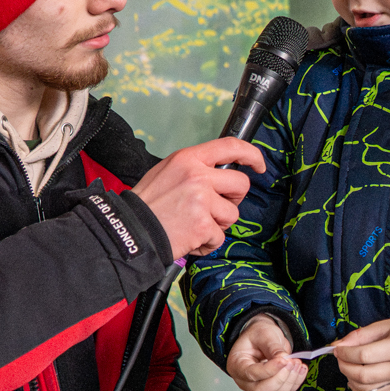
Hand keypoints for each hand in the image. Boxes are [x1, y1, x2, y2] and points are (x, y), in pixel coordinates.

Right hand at [131, 138, 264, 259]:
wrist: (130, 230)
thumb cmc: (148, 205)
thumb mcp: (167, 172)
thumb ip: (194, 170)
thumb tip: (220, 175)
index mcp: (188, 158)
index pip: (230, 146)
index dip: (251, 154)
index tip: (259, 165)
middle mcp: (197, 175)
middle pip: (241, 184)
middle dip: (234, 200)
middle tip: (216, 209)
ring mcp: (202, 199)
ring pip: (232, 214)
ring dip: (218, 225)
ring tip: (194, 226)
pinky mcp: (204, 224)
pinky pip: (220, 237)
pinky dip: (207, 243)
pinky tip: (189, 239)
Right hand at [225, 314, 306, 390]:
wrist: (263, 339)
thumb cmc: (258, 335)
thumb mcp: (264, 334)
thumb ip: (273, 347)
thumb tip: (284, 359)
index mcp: (237, 365)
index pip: (252, 374)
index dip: (270, 369)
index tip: (284, 360)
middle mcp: (244, 381)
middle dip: (280, 379)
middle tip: (292, 362)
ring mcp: (257, 388)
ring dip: (289, 382)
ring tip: (297, 363)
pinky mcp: (270, 390)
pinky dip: (295, 383)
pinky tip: (300, 369)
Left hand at [333, 318, 389, 390]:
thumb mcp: (383, 327)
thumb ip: (359, 335)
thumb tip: (337, 345)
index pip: (364, 354)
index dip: (345, 353)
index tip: (337, 349)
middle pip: (363, 375)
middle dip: (345, 367)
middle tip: (340, 359)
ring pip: (366, 390)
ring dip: (350, 379)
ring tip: (349, 368)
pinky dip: (359, 390)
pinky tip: (357, 379)